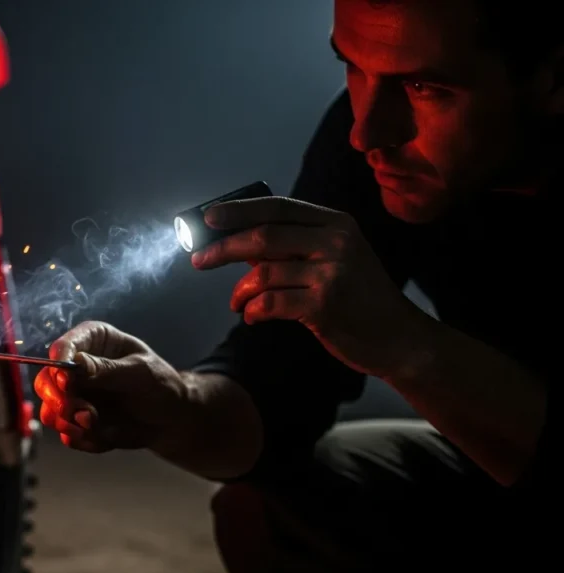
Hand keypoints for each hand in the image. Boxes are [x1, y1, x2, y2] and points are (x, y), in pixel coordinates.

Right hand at [33, 321, 188, 452]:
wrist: (171, 419)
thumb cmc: (160, 384)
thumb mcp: (140, 372)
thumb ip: (108, 369)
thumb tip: (76, 364)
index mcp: (92, 342)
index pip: (63, 347)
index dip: (59, 364)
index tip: (67, 382)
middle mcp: (76, 367)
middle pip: (45, 382)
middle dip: (60, 401)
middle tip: (83, 413)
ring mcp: (73, 396)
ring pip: (50, 411)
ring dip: (70, 423)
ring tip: (96, 425)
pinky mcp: (76, 422)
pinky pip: (67, 434)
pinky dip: (83, 439)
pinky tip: (105, 436)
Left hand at [194, 196, 424, 377]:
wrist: (399, 338)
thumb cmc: (359, 300)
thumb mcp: (336, 261)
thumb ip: (294, 250)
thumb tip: (238, 245)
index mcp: (336, 224)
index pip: (278, 207)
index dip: (238, 210)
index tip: (207, 218)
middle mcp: (336, 242)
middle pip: (263, 237)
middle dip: (224, 248)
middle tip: (199, 260)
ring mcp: (332, 272)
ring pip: (263, 273)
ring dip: (239, 291)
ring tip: (235, 303)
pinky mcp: (325, 305)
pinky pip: (270, 303)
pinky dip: (253, 310)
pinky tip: (252, 316)